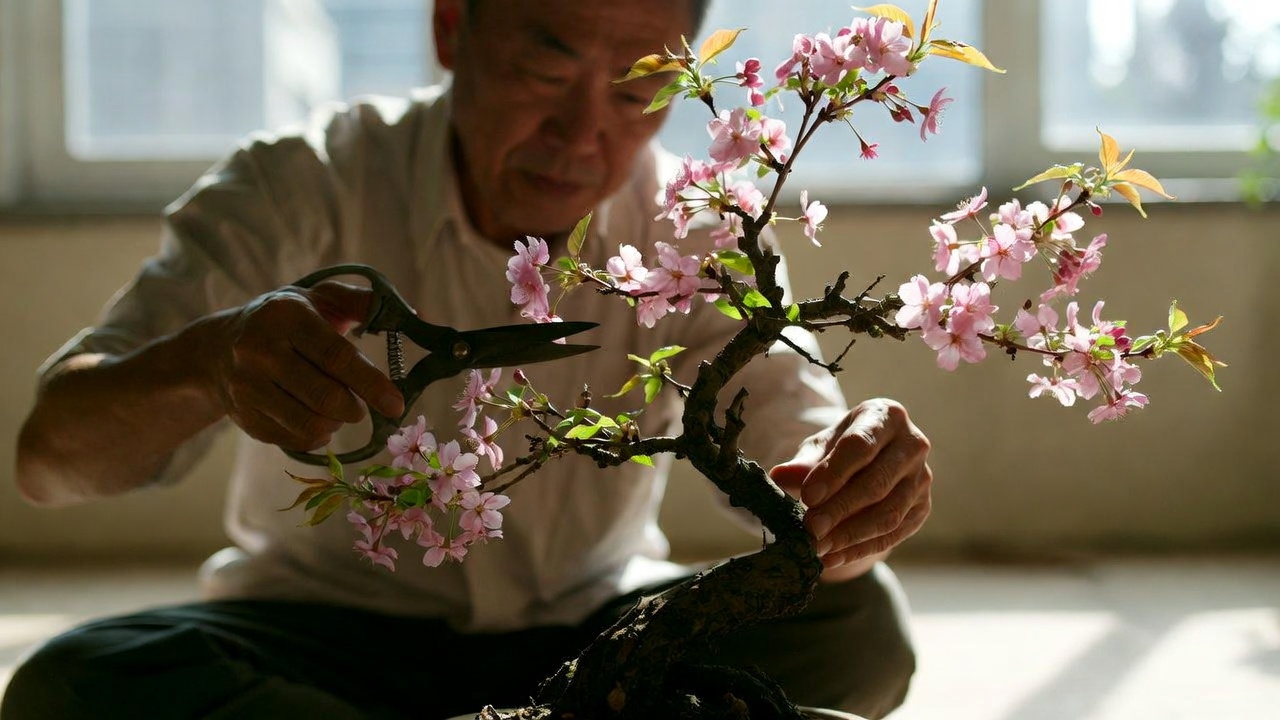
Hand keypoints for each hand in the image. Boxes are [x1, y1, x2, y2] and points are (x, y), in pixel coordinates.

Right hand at [202, 281, 404, 451]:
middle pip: (326, 397)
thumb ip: (364, 303)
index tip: (397, 404)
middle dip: (356, 408)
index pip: (337, 357)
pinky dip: (316, 435)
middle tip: (362, 405)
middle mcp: (259, 351)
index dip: (372, 384)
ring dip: (337, 423)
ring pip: (312, 425)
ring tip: (335, 407)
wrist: (217, 349)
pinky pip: (296, 441)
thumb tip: (414, 316)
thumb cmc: (285, 321)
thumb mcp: (319, 299)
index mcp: (285, 316)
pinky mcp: (244, 418)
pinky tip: (311, 415)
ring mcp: (246, 387)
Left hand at [769, 398, 931, 578]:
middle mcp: (913, 445)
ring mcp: (923, 478)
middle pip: (877, 483)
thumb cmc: (842, 448)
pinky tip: (833, 557)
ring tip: (818, 547)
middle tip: (811, 529)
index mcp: (887, 417)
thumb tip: (780, 476)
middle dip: (840, 509)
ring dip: (850, 535)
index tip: (807, 497)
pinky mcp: (923, 508)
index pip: (860, 446)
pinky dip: (861, 549)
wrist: (871, 460)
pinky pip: (893, 535)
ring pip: (888, 514)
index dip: (833, 474)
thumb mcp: (821, 447)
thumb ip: (804, 461)